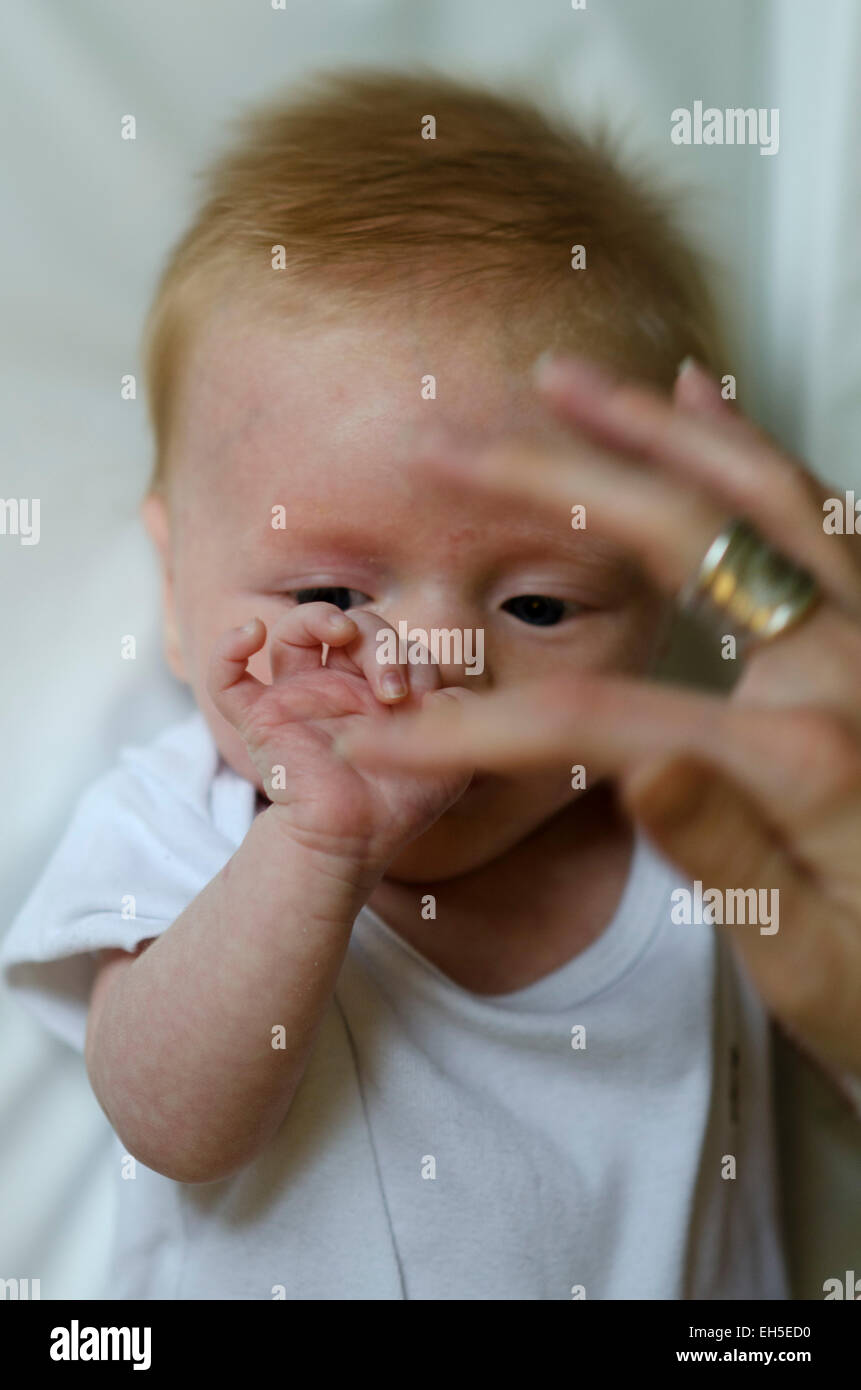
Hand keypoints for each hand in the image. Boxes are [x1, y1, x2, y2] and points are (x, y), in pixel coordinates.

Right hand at [207, 602, 472, 873]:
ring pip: (292, 633)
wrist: (357, 842)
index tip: (426, 701)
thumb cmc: (400, 801)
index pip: (393, 643)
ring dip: (318, 618)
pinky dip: (228, 649)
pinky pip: (226, 678)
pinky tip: (252, 632)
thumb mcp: (446, 753)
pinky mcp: (259, 720)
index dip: (413, 659)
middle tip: (394, 692)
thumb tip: (440, 683)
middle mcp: (335, 686)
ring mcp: (296, 699)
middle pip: (349, 626)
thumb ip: (453, 709)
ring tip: (340, 631)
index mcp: (375, 688)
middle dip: (380, 643)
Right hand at [339, 356, 860, 1075]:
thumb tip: (636, 763)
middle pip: (681, 537)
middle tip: (455, 443)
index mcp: (808, 756)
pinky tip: (697, 399)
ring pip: (757, 491)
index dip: (478, 725)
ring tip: (562, 380)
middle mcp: (845, 664)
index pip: (603, 719)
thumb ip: (728, 853)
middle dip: (551, 482)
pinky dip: (748, 444)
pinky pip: (813, 508)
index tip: (384, 743)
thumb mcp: (809, 965)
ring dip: (651, 428)